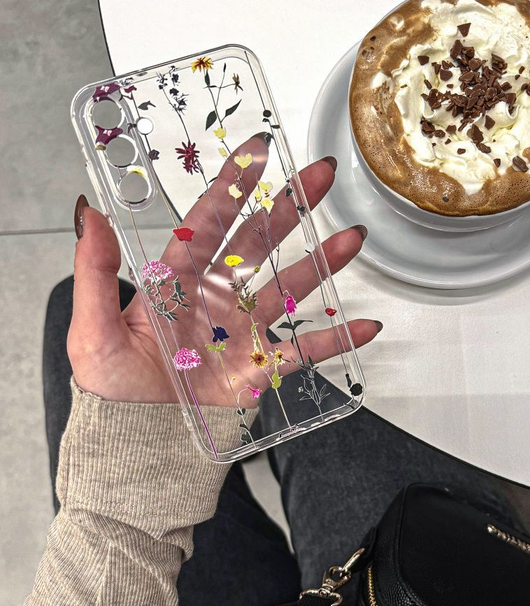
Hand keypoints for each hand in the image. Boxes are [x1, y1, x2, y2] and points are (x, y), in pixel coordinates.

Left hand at [67, 134, 380, 407]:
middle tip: (319, 176)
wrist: (140, 452)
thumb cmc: (112, 396)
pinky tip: (363, 326)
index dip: (231, 188)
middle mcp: (213, 298)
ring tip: (351, 240)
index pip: (208, 223)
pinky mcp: (260, 365)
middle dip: (290, 207)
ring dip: (322, 263)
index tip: (254, 153)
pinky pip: (304, 350)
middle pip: (259, 243)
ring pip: (289, 287)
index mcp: (175, 283)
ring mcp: (241, 330)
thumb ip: (95, 273)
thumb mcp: (92, 332)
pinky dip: (334, 340)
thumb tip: (89, 216)